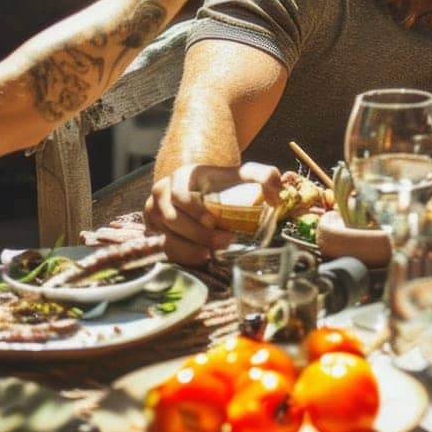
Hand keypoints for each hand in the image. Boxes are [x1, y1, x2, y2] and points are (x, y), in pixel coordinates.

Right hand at [144, 160, 281, 265]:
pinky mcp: (151, 228)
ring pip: (166, 236)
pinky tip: (198, 256)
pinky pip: (162, 247)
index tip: (214, 222)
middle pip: (174, 219)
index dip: (197, 211)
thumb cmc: (221, 184)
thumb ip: (263, 176)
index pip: (183, 195)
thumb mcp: (242, 175)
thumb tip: (279, 192)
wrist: (198, 187)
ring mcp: (154, 211)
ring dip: (189, 248)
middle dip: (198, 234)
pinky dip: (181, 255)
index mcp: (184, 176)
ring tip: (209, 253)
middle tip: (223, 242)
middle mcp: (164, 191)